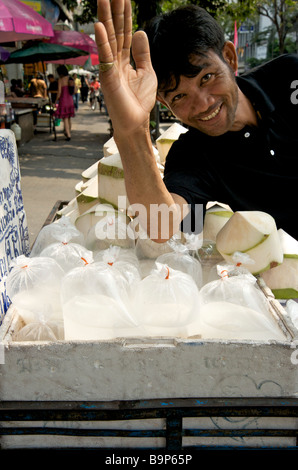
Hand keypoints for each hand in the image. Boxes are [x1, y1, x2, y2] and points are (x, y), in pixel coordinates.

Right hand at [94, 0, 156, 135]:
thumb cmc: (139, 101)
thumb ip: (143, 53)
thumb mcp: (147, 72)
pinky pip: (105, 57)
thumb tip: (141, 32)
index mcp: (124, 60)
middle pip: (115, 31)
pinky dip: (102, 42)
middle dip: (113, 10)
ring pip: (109, 39)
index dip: (125, 15)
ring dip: (106, 18)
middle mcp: (114, 61)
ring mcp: (110, 69)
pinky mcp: (108, 78)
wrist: (136, 122)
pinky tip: (100, 26)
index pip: (124, 32)